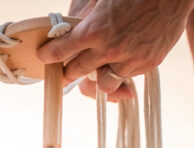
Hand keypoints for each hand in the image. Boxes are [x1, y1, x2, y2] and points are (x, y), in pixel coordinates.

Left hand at [38, 0, 193, 101]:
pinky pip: (128, 78)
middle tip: (65, 73)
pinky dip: (122, 72)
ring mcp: (131, 60)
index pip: (62, 51)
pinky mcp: (149, 64)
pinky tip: (122, 61)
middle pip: (79, 72)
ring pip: (104, 85)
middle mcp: (110, 50)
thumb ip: (84, 16)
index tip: (44, 57)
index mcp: (94, 30)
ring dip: (98, 78)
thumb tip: (68, 28)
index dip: (50, 55)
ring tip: (98, 69)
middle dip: (69, 73)